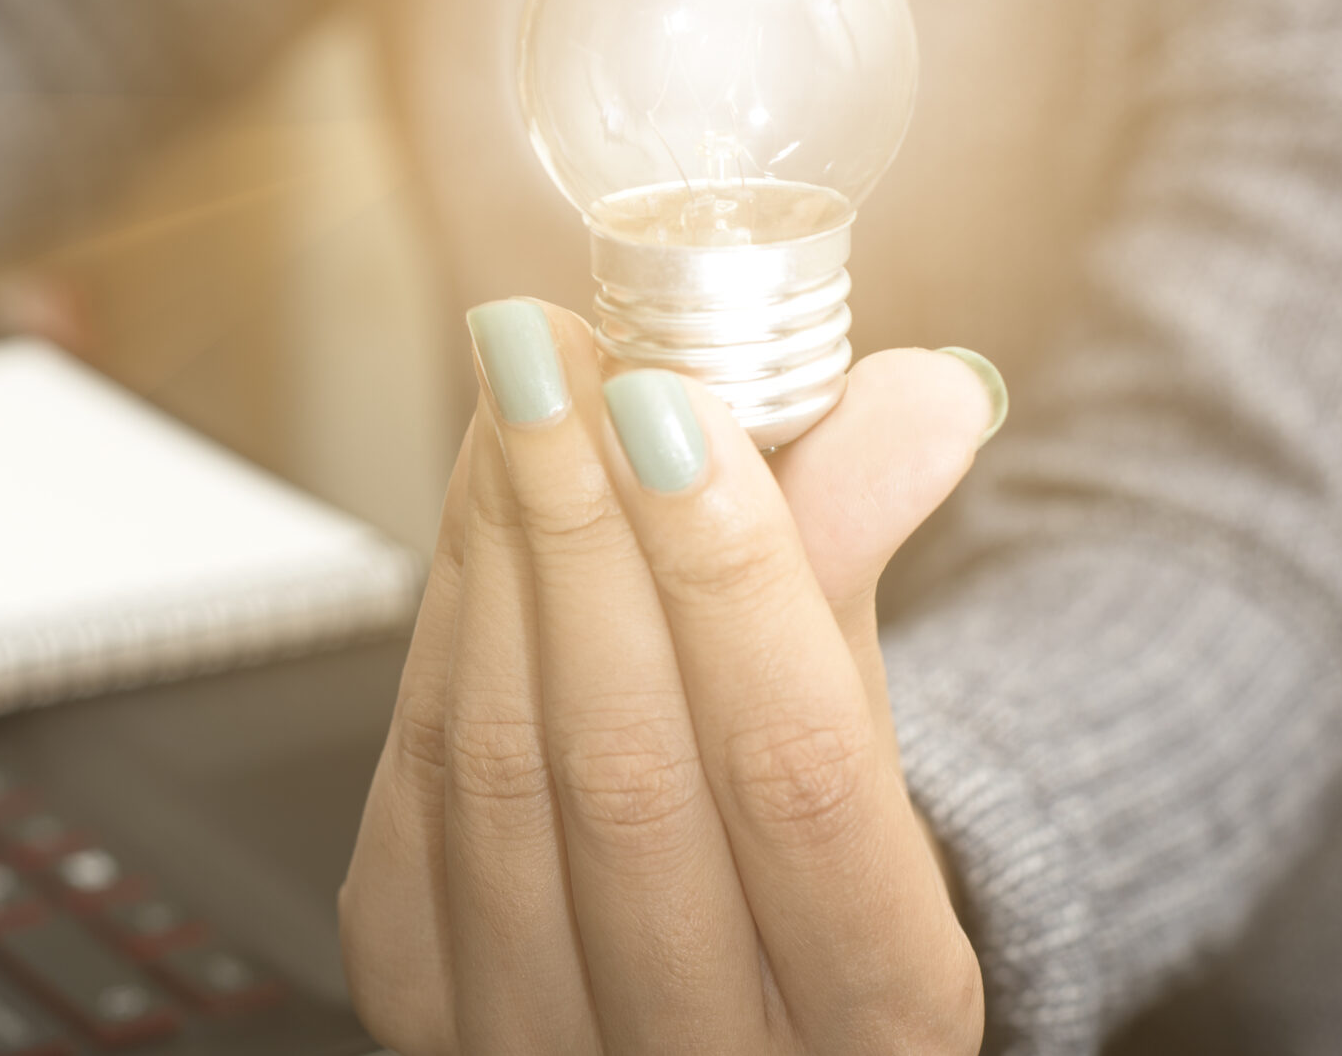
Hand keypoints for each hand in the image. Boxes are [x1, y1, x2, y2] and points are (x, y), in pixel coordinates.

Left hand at [339, 299, 1001, 1054]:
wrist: (701, 960)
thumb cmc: (795, 826)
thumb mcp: (862, 708)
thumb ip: (862, 553)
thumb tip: (924, 393)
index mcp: (880, 1016)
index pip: (796, 774)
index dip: (729, 573)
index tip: (673, 400)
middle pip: (627, 769)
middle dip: (584, 529)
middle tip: (556, 356)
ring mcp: (542, 1045)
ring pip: (502, 770)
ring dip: (503, 552)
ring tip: (519, 390)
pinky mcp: (417, 993)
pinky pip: (417, 782)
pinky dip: (449, 617)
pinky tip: (481, 497)